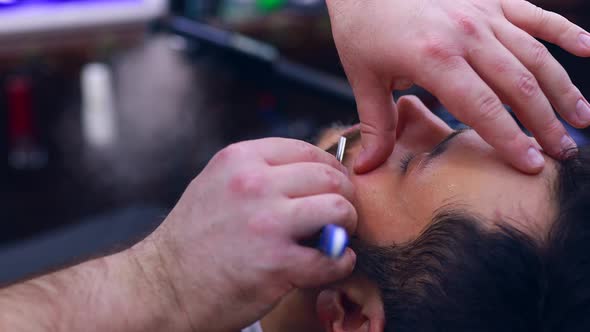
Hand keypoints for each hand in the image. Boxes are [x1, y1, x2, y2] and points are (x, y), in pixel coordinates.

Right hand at [142, 138, 356, 331]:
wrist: (162, 286)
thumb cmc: (191, 238)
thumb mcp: (217, 184)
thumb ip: (258, 171)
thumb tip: (308, 172)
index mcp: (241, 159)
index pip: (308, 150)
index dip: (330, 169)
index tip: (334, 186)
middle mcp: (254, 184)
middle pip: (330, 177)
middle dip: (344, 196)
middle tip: (341, 214)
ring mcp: (267, 223)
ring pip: (339, 209)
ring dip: (346, 226)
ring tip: (336, 237)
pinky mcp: (277, 264)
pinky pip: (334, 257)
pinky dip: (340, 262)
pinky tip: (331, 264)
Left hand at [327, 0, 589, 173]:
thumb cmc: (362, 26)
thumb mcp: (362, 77)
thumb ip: (375, 125)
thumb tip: (364, 169)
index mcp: (434, 57)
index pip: (481, 107)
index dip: (509, 139)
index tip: (530, 165)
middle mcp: (466, 34)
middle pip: (517, 85)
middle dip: (543, 122)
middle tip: (562, 153)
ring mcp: (482, 12)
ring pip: (533, 54)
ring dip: (561, 87)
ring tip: (581, 118)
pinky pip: (534, 15)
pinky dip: (563, 32)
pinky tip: (588, 50)